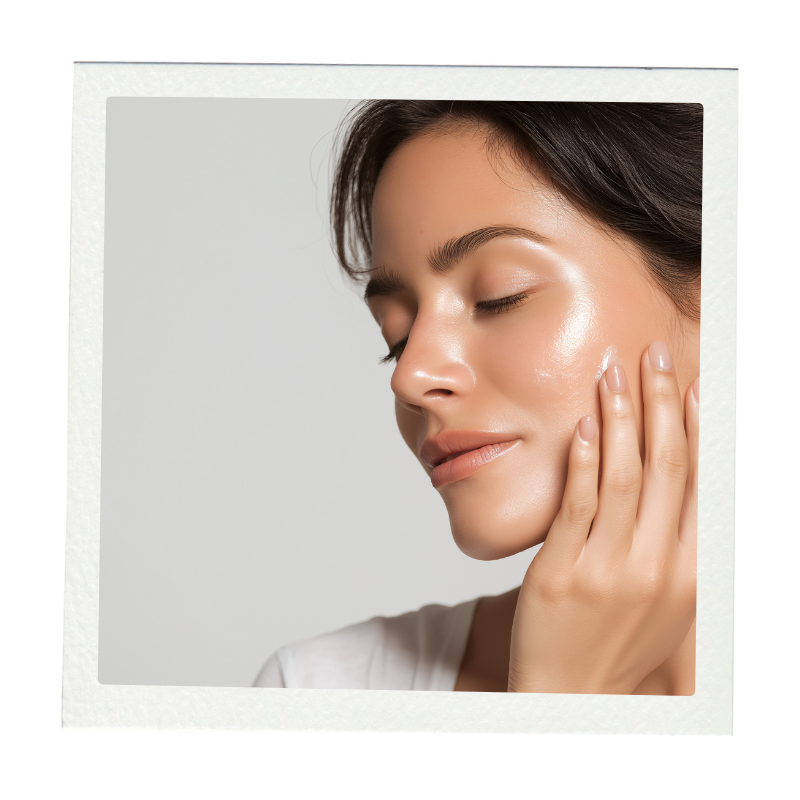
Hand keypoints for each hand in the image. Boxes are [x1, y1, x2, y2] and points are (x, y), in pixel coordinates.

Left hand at [507, 341, 697, 694]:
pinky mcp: (562, 572)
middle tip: (655, 355)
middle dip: (662, 402)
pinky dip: (582, 460)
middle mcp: (658, 567)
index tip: (697, 383)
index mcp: (690, 571)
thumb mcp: (669, 602)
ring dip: (620, 417)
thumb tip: (690, 488)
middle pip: (667, 467)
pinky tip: (583, 424)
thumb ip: (679, 545)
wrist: (574, 697)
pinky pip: (577, 504)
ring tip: (614, 372)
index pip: (702, 482)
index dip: (700, 426)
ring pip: (622, 476)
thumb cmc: (620, 644)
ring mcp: (610, 569)